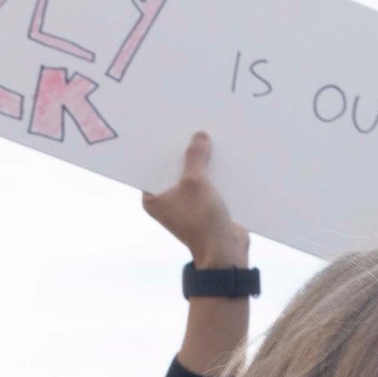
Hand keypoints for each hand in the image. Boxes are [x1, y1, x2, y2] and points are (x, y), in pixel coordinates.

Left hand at [141, 132, 248, 270]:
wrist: (225, 252)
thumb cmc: (202, 222)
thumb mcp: (196, 183)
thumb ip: (195, 157)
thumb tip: (199, 136)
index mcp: (152, 198)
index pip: (153, 165)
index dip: (161, 146)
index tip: (167, 125)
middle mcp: (165, 201)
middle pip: (174, 168)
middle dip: (184, 151)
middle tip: (190, 126)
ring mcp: (185, 204)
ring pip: (192, 174)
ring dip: (201, 161)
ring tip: (208, 135)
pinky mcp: (203, 206)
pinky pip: (206, 183)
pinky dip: (213, 172)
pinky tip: (222, 155)